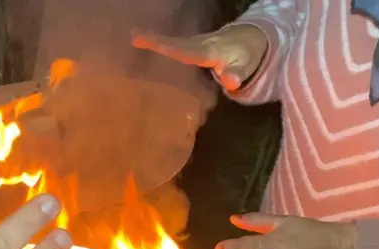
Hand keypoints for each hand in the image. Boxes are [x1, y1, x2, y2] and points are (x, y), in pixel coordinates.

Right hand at [131, 24, 267, 90]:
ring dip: (152, 40)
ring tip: (132, 37)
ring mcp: (191, 44)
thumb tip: (230, 82)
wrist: (246, 40)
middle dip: (155, 40)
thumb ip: (236, 74)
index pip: (188, 51)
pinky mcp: (188, 46)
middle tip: (133, 36)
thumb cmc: (244, 56)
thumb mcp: (245, 66)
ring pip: (171, 42)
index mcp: (209, 51)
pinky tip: (138, 41)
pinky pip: (171, 45)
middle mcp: (197, 44)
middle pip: (174, 44)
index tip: (161, 46)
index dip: (172, 49)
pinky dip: (155, 42)